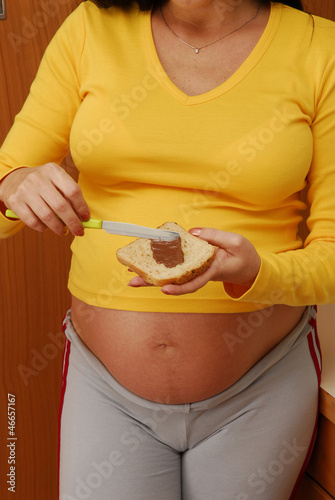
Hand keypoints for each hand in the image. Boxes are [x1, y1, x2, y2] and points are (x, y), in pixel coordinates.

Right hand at [0, 163, 89, 235]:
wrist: (14, 180)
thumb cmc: (43, 184)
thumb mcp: (56, 181)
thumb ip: (69, 196)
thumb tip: (83, 218)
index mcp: (53, 171)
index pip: (73, 191)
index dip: (82, 207)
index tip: (86, 218)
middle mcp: (38, 178)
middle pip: (61, 206)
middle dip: (73, 222)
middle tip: (79, 231)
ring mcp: (25, 190)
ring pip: (47, 216)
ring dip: (59, 228)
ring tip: (63, 231)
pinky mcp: (15, 202)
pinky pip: (33, 222)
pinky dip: (43, 228)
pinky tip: (47, 227)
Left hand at [128, 227, 260, 295]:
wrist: (248, 266)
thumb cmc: (244, 255)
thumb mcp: (236, 241)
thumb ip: (215, 236)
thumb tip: (192, 233)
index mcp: (212, 270)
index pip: (194, 282)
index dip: (180, 287)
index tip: (165, 289)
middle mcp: (200, 273)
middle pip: (174, 281)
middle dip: (152, 283)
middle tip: (131, 282)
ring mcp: (195, 271)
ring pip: (171, 276)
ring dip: (150, 275)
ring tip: (129, 273)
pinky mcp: (192, 266)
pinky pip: (174, 268)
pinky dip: (160, 266)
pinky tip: (144, 263)